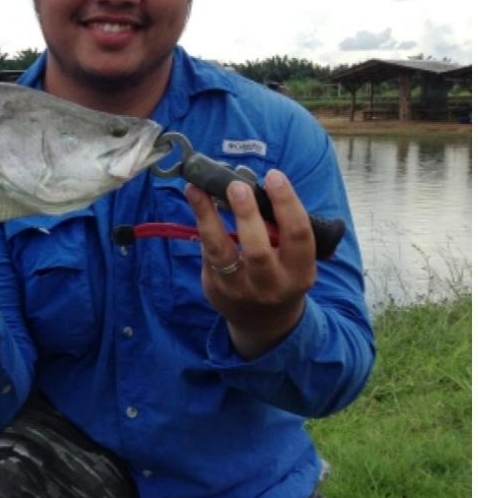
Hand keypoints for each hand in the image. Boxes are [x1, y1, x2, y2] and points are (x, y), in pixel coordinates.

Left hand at [185, 169, 314, 357]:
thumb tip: (253, 184)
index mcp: (299, 273)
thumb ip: (281, 230)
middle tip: (236, 185)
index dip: (287, 204)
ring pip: (221, 251)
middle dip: (246, 214)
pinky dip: (203, 225)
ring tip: (198, 189)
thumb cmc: (281, 275)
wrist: (263, 321)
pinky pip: (207, 252)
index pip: (298, 236)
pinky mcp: (215, 287)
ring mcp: (239, 289)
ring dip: (208, 217)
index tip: (274, 176)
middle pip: (258, 250)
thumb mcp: (294, 259)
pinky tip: (197, 201)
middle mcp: (270, 285)